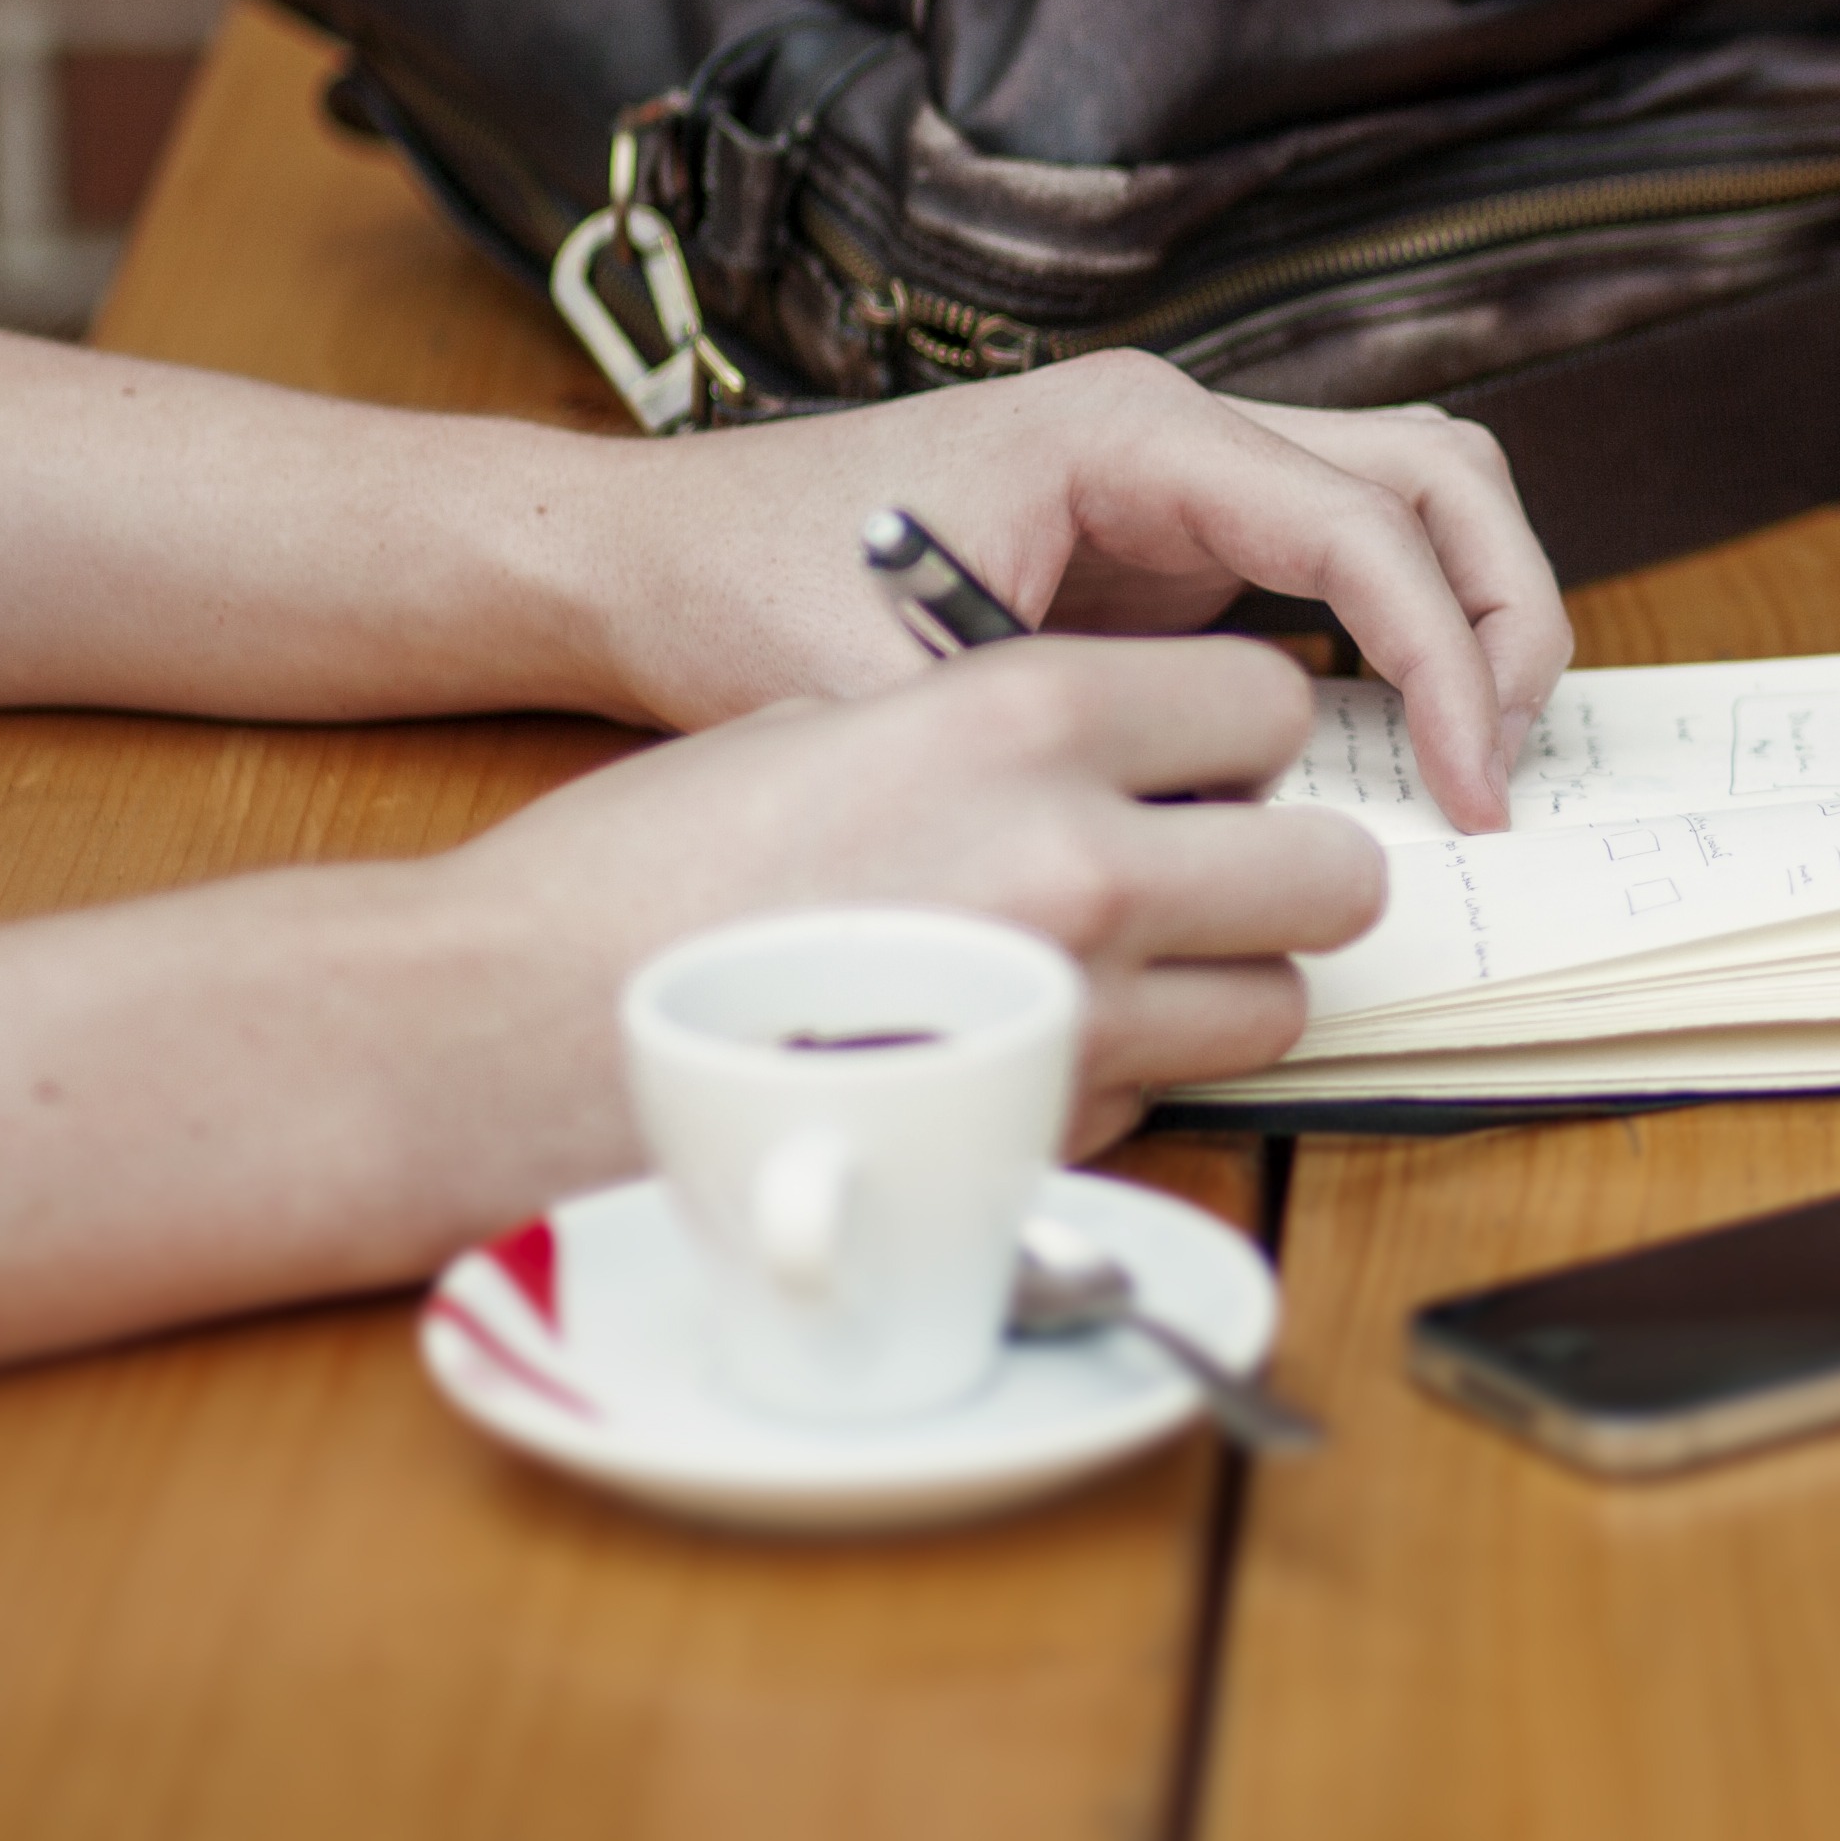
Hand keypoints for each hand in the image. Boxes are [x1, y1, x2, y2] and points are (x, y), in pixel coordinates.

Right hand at [421, 634, 1379, 1186]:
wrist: (507, 1031)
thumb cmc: (644, 871)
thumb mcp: (830, 721)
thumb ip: (998, 736)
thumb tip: (1115, 764)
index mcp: (1026, 717)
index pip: (1272, 702)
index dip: (1243, 737)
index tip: (1202, 760)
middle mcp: (1081, 859)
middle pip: (1332, 872)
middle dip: (1281, 873)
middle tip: (1208, 875)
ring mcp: (1073, 1015)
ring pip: (1277, 1006)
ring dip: (1222, 988)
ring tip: (1112, 971)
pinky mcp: (1040, 1138)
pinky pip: (1167, 1098)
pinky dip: (1125, 1077)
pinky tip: (1014, 1047)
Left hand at [570, 352, 1569, 829]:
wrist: (653, 552)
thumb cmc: (749, 591)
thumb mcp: (889, 693)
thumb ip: (1041, 760)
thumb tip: (1197, 854)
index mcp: (1130, 431)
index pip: (1365, 523)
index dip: (1446, 659)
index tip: (1467, 787)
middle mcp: (1179, 427)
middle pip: (1438, 472)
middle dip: (1504, 614)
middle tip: (1506, 765)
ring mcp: (1187, 475)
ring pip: (1414, 494)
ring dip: (1474, 611)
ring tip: (1477, 753)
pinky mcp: (1179, 536)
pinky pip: (1347, 558)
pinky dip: (1407, 636)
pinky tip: (1395, 750)